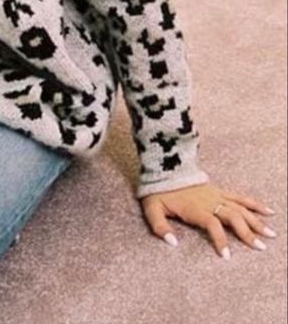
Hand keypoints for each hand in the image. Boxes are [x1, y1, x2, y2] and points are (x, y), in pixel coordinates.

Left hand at [141, 183, 277, 258]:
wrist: (163, 167)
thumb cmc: (157, 191)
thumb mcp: (152, 208)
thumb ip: (160, 226)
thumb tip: (172, 243)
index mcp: (194, 207)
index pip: (212, 224)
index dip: (220, 239)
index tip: (227, 256)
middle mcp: (209, 201)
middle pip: (232, 216)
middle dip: (247, 232)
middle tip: (260, 247)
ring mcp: (216, 195)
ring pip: (240, 208)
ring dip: (256, 221)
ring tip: (271, 234)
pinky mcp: (219, 190)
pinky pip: (239, 197)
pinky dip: (254, 204)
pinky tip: (268, 211)